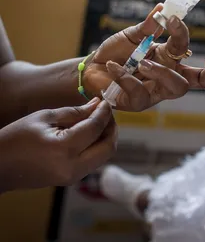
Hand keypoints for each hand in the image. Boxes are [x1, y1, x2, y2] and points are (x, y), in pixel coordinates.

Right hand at [0, 98, 116, 191]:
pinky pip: (94, 161)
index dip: (104, 113)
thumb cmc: (15, 138)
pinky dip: (98, 146)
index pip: (95, 128)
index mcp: (63, 149)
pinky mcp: (72, 180)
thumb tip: (97, 105)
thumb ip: (75, 112)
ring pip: (104, 156)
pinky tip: (91, 133)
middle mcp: (73, 167)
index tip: (107, 101)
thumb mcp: (44, 118)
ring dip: (106, 137)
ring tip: (99, 121)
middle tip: (106, 113)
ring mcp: (73, 177)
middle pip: (108, 147)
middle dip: (112, 127)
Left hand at [84, 4, 204, 110]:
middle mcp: (167, 78)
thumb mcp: (133, 35)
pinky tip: (112, 66)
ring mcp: (153, 93)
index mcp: (170, 61)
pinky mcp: (135, 102)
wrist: (92, 67)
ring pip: (175, 88)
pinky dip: (125, 76)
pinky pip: (138, 92)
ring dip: (162, 72)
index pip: (197, 68)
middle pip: (195, 82)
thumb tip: (163, 7)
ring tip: (142, 62)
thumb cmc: (116, 52)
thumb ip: (149, 26)